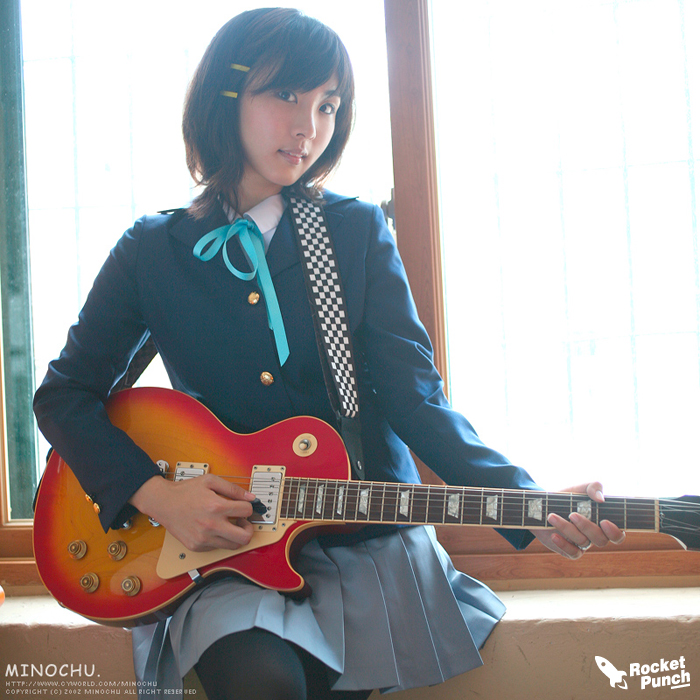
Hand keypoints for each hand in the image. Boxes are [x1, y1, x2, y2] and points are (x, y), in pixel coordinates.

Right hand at [130, 473, 256, 551]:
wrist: (163, 503)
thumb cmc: (185, 491)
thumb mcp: (210, 481)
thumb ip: (233, 489)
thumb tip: (250, 497)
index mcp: (216, 507)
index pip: (247, 511)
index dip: (249, 507)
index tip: (245, 507)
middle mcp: (211, 525)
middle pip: (245, 537)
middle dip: (249, 528)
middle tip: (244, 522)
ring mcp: (204, 539)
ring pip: (233, 546)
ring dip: (236, 536)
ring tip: (230, 525)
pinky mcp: (197, 547)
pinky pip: (218, 548)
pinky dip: (221, 539)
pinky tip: (216, 529)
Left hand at [533, 481, 625, 558]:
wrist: (546, 505)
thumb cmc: (569, 497)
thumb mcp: (580, 488)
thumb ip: (594, 487)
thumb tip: (600, 499)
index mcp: (604, 523)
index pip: (617, 535)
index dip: (614, 532)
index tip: (603, 521)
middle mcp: (596, 535)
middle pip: (600, 540)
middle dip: (586, 526)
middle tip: (572, 514)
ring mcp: (584, 544)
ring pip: (582, 542)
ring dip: (566, 528)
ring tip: (552, 516)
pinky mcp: (570, 549)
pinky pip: (572, 553)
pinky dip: (562, 544)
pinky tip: (554, 535)